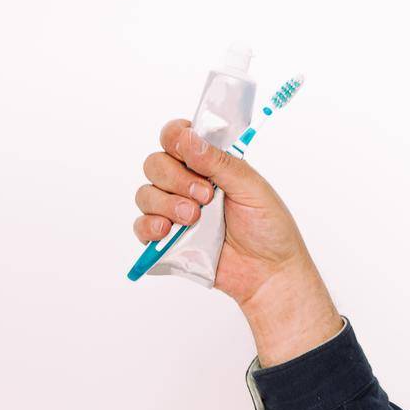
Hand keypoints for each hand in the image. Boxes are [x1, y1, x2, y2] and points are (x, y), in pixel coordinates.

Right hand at [134, 119, 341, 364]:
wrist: (269, 273)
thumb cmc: (269, 229)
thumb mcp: (252, 189)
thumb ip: (221, 163)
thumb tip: (188, 137)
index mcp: (211, 165)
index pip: (177, 137)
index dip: (174, 137)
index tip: (185, 149)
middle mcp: (189, 184)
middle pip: (155, 163)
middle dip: (175, 178)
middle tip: (205, 196)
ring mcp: (175, 211)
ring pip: (145, 193)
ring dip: (166, 203)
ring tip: (194, 219)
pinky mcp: (167, 239)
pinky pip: (141, 226)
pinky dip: (149, 226)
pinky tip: (168, 232)